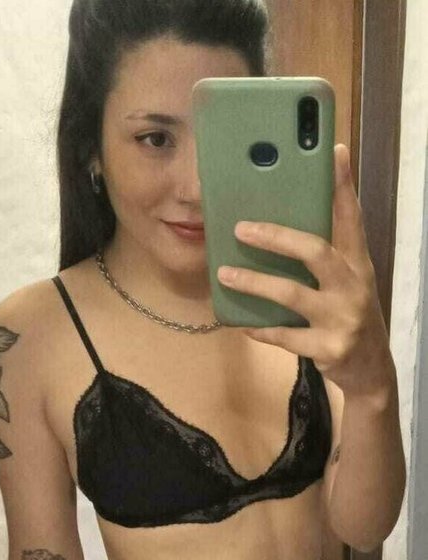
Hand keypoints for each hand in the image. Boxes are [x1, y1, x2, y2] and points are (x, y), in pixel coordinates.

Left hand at [217, 144, 394, 397]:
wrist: (371, 371)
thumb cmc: (350, 315)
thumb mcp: (349, 282)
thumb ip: (327, 256)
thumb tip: (281, 225)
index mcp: (358, 264)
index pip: (351, 218)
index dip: (343, 185)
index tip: (335, 152)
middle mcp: (354, 286)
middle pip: (315, 251)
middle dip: (276, 237)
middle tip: (241, 228)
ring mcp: (342, 319)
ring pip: (292, 294)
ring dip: (255, 283)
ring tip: (225, 274)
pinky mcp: (328, 348)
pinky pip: (286, 336)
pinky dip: (261, 328)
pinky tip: (240, 322)